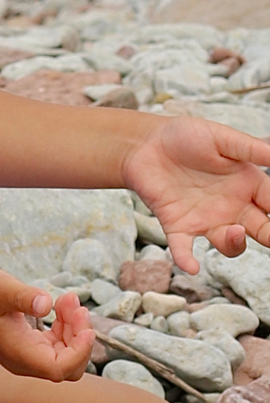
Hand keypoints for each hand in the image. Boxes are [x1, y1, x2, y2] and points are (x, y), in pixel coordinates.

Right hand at [0, 268, 94, 381]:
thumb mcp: (2, 289)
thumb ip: (24, 297)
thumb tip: (45, 303)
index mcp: (19, 356)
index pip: (60, 368)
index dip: (80, 351)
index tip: (87, 326)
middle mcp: (23, 361)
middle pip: (67, 367)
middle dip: (79, 339)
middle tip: (76, 306)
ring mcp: (24, 354)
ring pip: (64, 355)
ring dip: (73, 330)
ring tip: (67, 299)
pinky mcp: (24, 344)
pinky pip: (54, 345)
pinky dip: (63, 328)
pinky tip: (58, 306)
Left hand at [122, 117, 269, 272]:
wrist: (145, 143)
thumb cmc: (186, 136)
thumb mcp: (221, 138)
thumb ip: (250, 149)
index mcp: (248, 185)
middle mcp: (232, 207)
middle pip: (262, 231)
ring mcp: (206, 219)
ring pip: (229, 245)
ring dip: (234, 244)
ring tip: (234, 232)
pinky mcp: (178, 225)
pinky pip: (185, 249)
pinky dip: (187, 259)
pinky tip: (191, 266)